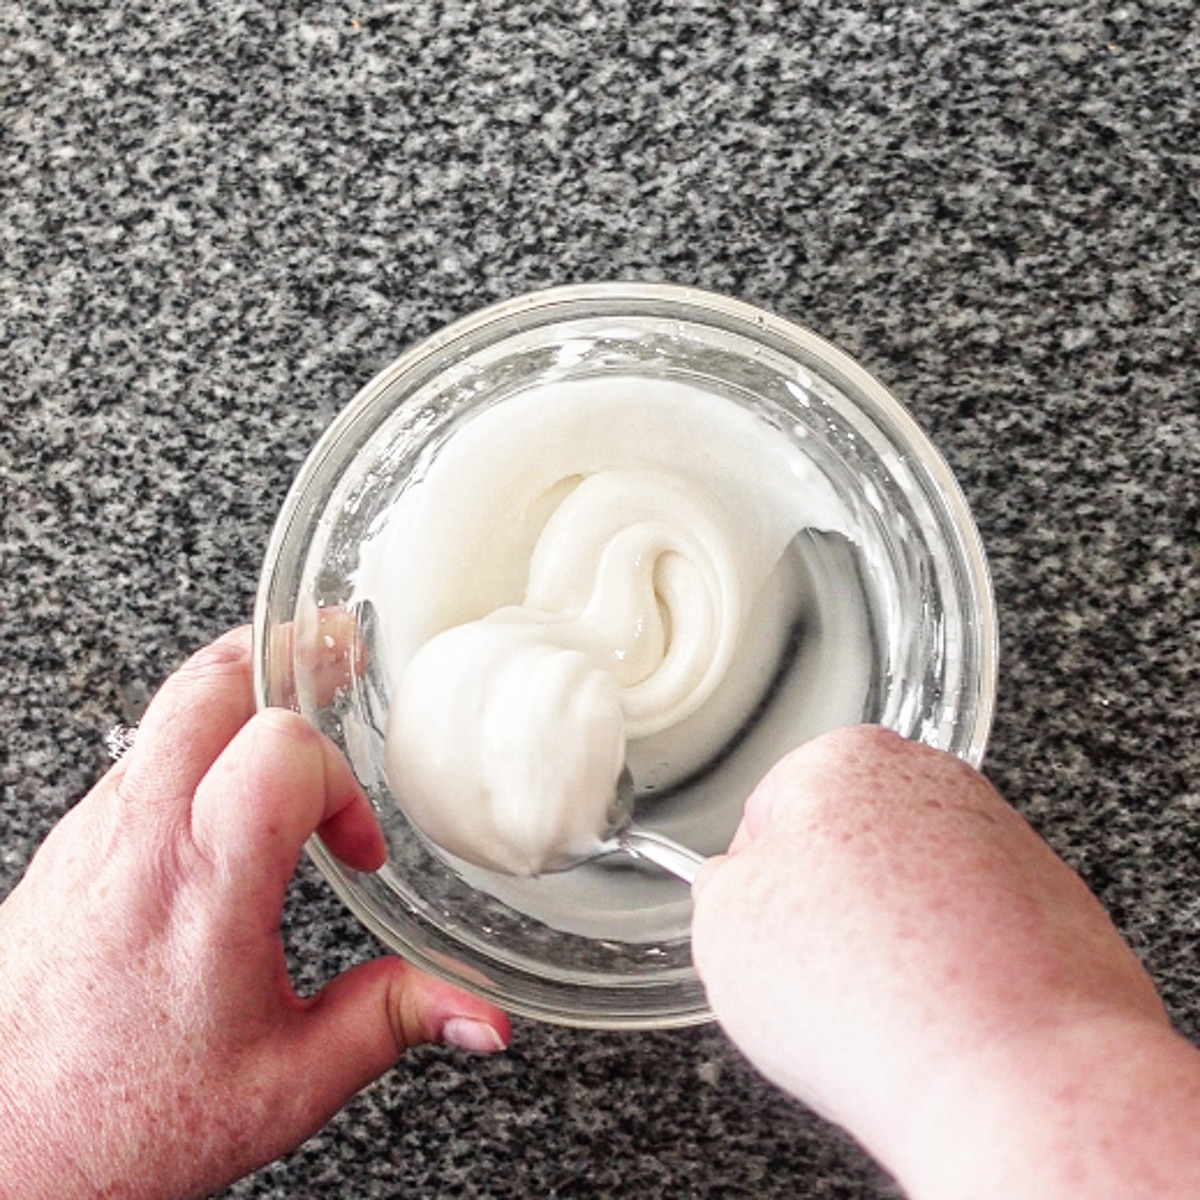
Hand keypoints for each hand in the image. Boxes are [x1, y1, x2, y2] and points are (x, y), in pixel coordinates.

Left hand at [0, 628, 509, 1199]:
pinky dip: (200, 740)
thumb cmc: (121, 1121)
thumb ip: (392, 1022)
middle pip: (211, 683)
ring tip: (296, 712)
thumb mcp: (287, 1083)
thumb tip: (480, 1016)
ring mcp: (97, 832)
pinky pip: (144, 752)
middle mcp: (141, 837)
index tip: (357, 847)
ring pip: (169, 707)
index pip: (281, 747)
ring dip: (241, 694)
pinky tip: (231, 792)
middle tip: (338, 655)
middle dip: (286, 657)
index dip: (341, 782)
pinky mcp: (74, 846)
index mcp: (204, 883)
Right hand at [692, 725, 1199, 1198]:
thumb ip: (720, 888)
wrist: (1017, 1072)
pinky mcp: (1056, 906)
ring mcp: (1004, 841)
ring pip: (911, 894)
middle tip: (818, 973)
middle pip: (847, 847)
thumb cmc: (871, 992)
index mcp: (846, 759)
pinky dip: (953, 972)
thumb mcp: (724, 933)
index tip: (765, 929)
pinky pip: (973, 938)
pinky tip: (937, 1017)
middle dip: (828, 906)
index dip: (755, 885)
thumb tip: (737, 887)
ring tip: (882, 1004)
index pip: (768, 814)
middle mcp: (934, 780)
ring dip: (891, 941)